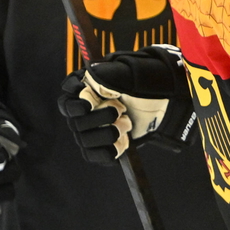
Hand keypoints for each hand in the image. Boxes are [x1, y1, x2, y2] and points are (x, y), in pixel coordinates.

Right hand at [56, 45, 195, 164]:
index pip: (67, 95)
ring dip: (107, 133)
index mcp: (85, 88)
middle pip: (75, 120)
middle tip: (120, 110)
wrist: (162, 105)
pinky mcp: (100, 147)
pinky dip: (110, 150)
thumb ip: (107, 75)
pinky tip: (123, 140)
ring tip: (126, 124)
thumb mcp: (129, 74)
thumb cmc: (144, 86)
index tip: (89, 103)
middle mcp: (82, 110)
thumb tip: (89, 80)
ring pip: (85, 140)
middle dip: (99, 117)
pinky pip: (95, 155)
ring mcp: (89, 130)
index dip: (75, 102)